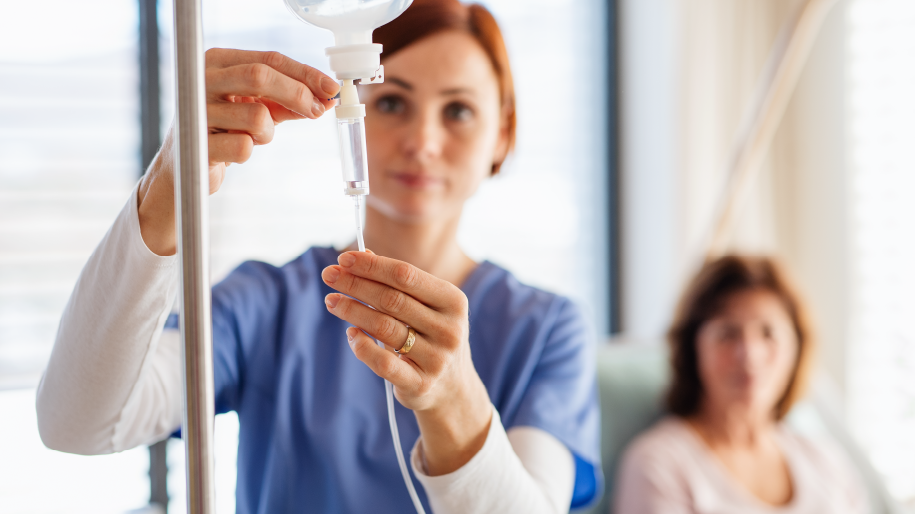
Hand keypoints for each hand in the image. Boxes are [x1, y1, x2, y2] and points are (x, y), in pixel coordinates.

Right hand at [137, 49, 339, 255]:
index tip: (331, 88)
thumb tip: (325, 98)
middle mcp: (202, 79)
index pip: (269, 59)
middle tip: (317, 111)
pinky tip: (233, 152)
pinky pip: (245, 147)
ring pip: (257, 116)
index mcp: (217, 62)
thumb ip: (288, 101)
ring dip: (268, 133)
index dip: (305, 73)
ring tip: (253, 138)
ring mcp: (196, 111)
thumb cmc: (223, 131)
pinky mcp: (196, 144)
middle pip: (261, 76)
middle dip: (297, 94)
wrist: (183, 168)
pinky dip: (249, 152)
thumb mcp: (255, 108)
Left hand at [322, 251, 492, 474]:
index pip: (406, 276)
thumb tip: (363, 255)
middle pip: (392, 299)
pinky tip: (350, 334)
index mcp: (453, 301)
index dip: (372, 266)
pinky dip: (362, 346)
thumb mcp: (425, 307)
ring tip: (332, 301)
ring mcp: (436, 358)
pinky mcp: (420, 384)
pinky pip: (383, 363)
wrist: (452, 389)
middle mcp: (449, 329)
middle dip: (356, 284)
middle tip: (328, 275)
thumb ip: (398, 283)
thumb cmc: (432, 337)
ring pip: (384, 328)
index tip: (343, 258)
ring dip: (352, 311)